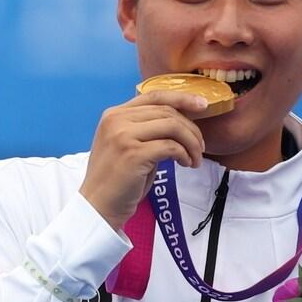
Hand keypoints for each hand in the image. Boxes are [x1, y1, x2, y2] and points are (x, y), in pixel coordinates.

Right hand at [78, 90, 208, 229]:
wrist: (98, 205)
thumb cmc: (118, 179)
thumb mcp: (129, 145)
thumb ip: (147, 130)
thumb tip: (182, 122)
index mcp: (114, 114)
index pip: (154, 96)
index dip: (182, 98)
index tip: (203, 105)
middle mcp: (117, 120)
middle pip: (167, 111)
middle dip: (191, 128)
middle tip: (200, 147)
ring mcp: (123, 135)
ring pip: (173, 126)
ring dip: (191, 143)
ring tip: (195, 159)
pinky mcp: (133, 153)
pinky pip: (171, 146)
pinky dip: (184, 154)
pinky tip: (185, 164)